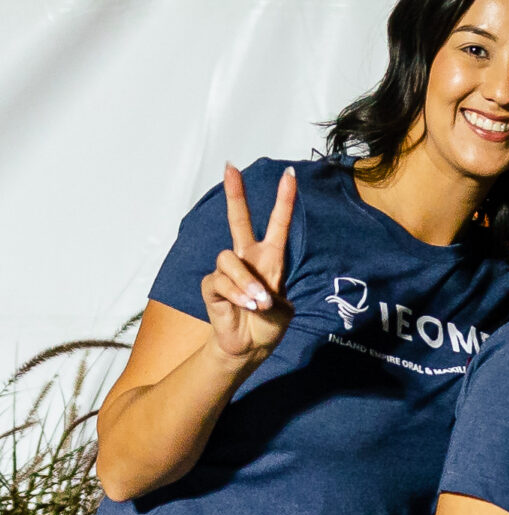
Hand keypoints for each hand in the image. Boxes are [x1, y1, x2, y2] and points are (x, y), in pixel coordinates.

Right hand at [202, 164, 295, 362]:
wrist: (251, 346)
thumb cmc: (268, 324)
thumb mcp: (283, 308)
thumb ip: (271, 295)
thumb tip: (253, 292)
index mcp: (270, 258)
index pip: (277, 224)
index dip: (284, 200)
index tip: (290, 175)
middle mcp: (246, 258)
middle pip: (237, 220)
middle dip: (235, 194)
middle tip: (230, 168)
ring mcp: (227, 271)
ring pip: (229, 260)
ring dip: (246, 283)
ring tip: (258, 304)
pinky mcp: (212, 286)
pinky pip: (221, 282)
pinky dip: (237, 295)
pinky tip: (245, 307)